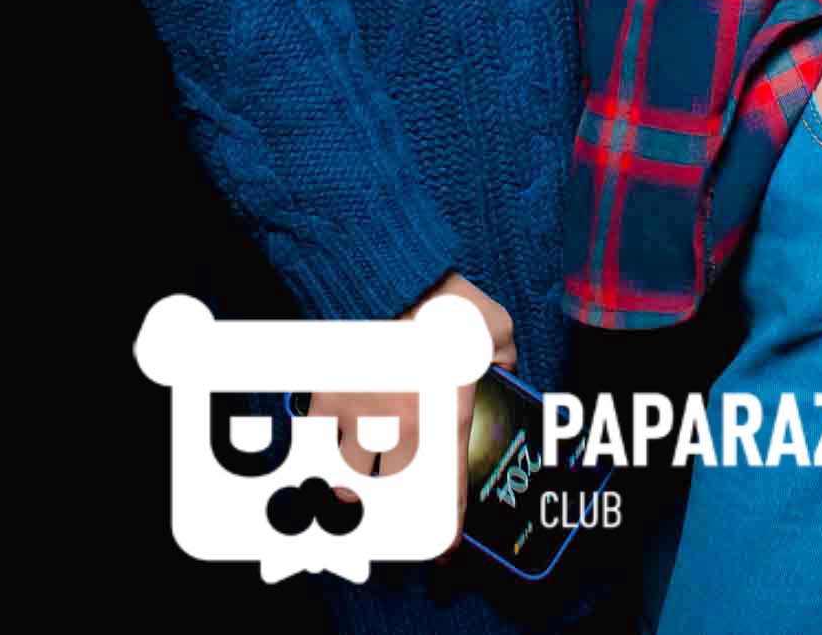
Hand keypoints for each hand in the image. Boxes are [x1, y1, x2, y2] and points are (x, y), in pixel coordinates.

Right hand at [315, 273, 512, 543]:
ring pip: (347, 479)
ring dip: (350, 501)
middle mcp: (401, 428)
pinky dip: (319, 459)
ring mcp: (361, 414)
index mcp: (445, 419)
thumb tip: (504, 365)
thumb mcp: (495, 329)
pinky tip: (322, 474)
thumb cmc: (449, 302)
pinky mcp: (330, 394)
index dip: (446, 531)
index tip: (447, 549)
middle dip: (390, 525)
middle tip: (397, 536)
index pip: (445, 494)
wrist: (394, 273)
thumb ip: (503, 355)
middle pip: (389, 498)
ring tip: (353, 516)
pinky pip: (317, 441)